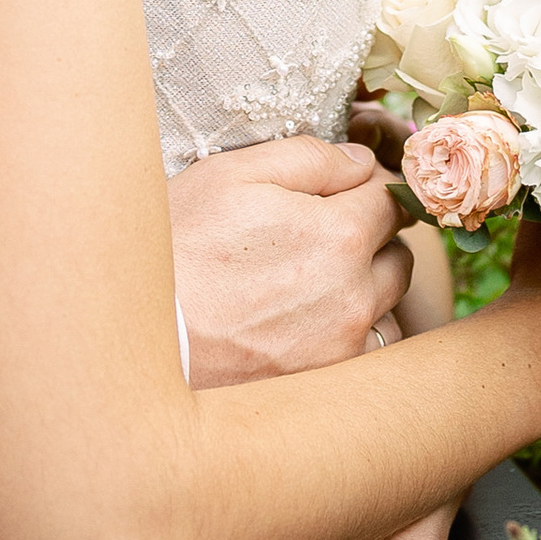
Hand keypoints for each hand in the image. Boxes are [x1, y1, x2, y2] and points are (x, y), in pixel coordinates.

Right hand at [168, 137, 413, 388]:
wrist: (141, 332)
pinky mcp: (326, 381)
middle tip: (324, 235)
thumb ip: (308, 158)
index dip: (369, 187)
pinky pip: (370, 351)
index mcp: (340, 234)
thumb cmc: (179, 246)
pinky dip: (356, 334)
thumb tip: (361, 162)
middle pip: (399, 254)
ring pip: (389, 305)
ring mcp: (343, 344)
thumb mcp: (232, 176)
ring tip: (317, 282)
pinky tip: (315, 323)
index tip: (344, 191)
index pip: (391, 199)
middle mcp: (354, 294)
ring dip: (369, 288)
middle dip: (373, 238)